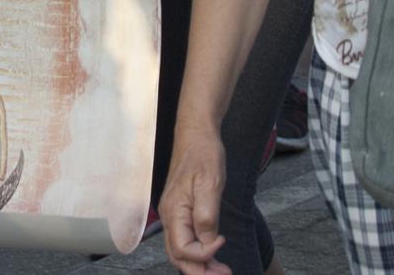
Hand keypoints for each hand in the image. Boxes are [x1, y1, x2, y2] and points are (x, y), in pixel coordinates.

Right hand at [161, 128, 230, 274]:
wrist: (196, 133)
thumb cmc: (203, 154)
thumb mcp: (210, 183)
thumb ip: (206, 216)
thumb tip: (207, 243)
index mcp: (174, 211)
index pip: (183, 249)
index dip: (204, 254)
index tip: (223, 242)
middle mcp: (169, 216)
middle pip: (178, 256)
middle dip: (200, 271)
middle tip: (224, 274)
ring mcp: (173, 213)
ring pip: (180, 250)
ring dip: (199, 264)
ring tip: (221, 270)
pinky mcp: (180, 209)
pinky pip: (184, 238)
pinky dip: (198, 251)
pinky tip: (212, 253)